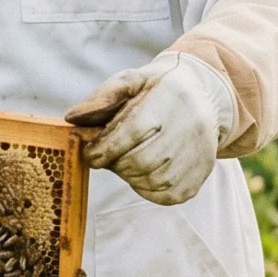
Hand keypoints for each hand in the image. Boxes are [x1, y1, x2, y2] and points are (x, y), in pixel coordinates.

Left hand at [65, 52, 236, 205]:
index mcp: (169, 96)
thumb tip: (72, 119)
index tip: (89, 154)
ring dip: (130, 177)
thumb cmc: (157, 89)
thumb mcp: (131, 81)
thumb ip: (101, 98)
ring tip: (126, 162)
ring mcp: (200, 151)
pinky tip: (143, 173)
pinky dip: (147, 189)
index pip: (133, 131)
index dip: (105, 148)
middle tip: (108, 157)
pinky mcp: (202, 173)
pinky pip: (168, 195)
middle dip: (116, 164)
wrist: (204, 96)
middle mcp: (191, 125)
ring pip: (154, 181)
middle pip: (142, 160)